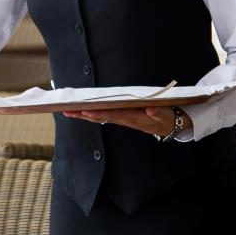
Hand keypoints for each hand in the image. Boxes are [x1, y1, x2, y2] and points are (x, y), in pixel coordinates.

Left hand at [62, 106, 191, 136]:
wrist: (168, 125)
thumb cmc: (165, 118)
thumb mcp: (165, 116)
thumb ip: (158, 113)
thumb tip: (150, 109)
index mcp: (133, 118)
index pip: (113, 115)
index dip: (99, 113)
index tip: (85, 110)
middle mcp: (124, 119)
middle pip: (101, 117)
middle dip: (83, 114)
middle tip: (67, 111)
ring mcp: (121, 118)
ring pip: (99, 117)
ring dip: (83, 115)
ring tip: (67, 111)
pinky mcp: (120, 116)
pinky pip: (103, 115)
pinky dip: (91, 113)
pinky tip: (80, 111)